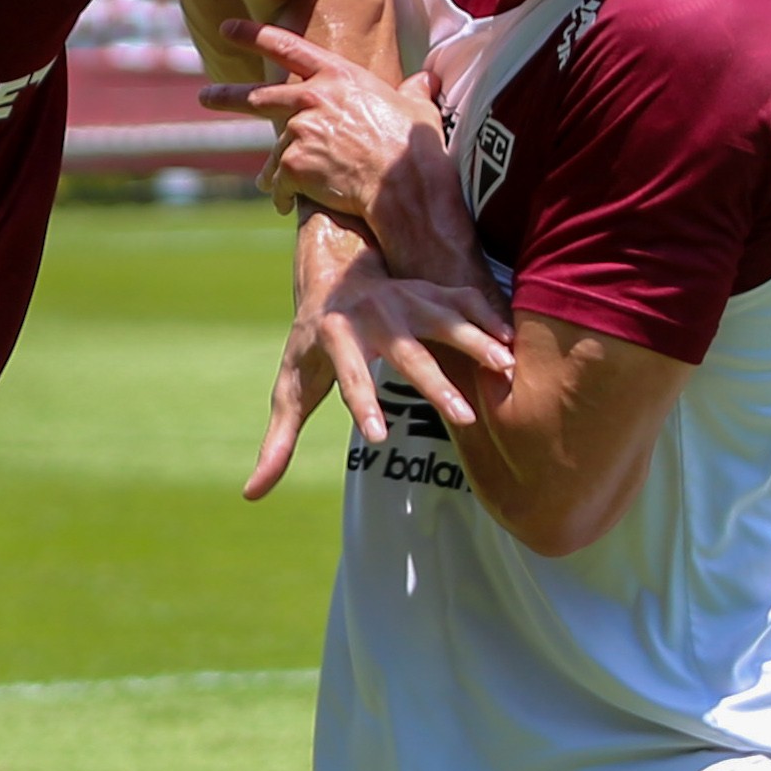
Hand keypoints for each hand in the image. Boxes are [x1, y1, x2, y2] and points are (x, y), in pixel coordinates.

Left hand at [202, 18, 444, 223]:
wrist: (404, 186)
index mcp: (337, 76)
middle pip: (257, 95)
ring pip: (274, 151)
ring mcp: (299, 131)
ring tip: (269, 184)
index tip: (227, 30)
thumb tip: (427, 79)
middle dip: (225, 96)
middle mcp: (311, 98)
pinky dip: (282, 195)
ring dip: (272, 169)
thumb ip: (414, 90)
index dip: (253, 35)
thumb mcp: (418, 108)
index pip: (286, 47)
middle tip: (205, 96)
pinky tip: (286, 205)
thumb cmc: (415, 148)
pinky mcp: (293, 165)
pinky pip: (279, 183)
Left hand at [281, 264, 515, 493]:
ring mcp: (407, 298)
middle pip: (408, 354)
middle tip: (464, 419)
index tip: (378, 439)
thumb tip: (252, 494)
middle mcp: (373, 315)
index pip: (350, 379)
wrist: (336, 276)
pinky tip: (517, 344)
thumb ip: (278, 442)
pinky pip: (466, 303)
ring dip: (477, 345)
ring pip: (446, 321)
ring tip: (508, 370)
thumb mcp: (291, 389)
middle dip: (437, 385)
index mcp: (334, 339)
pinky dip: (491, 320)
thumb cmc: (311, 347)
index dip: (363, 407)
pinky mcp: (432, 291)